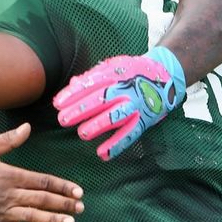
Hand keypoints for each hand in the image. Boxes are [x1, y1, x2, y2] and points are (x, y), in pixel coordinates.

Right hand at [0, 123, 82, 221]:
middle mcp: (9, 195)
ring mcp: (2, 214)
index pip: (42, 181)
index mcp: (9, 175)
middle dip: (64, 204)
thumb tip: (27, 127)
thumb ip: (8, 139)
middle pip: (43, 199)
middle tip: (80, 208)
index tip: (78, 191)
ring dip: (54, 221)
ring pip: (34, 217)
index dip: (62, 186)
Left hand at [52, 46, 186, 160]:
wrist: (164, 75)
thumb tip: (71, 85)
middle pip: (101, 99)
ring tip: (82, 134)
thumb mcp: (112, 67)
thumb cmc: (131, 72)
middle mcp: (125, 89)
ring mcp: (136, 105)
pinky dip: (117, 145)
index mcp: (114, 74)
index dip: (72, 95)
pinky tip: (102, 154)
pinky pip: (130, 134)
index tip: (57, 104)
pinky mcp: (144, 120)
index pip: (90, 84)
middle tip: (62, 120)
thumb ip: (92, 77)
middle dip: (80, 110)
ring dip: (98, 126)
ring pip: (116, 116)